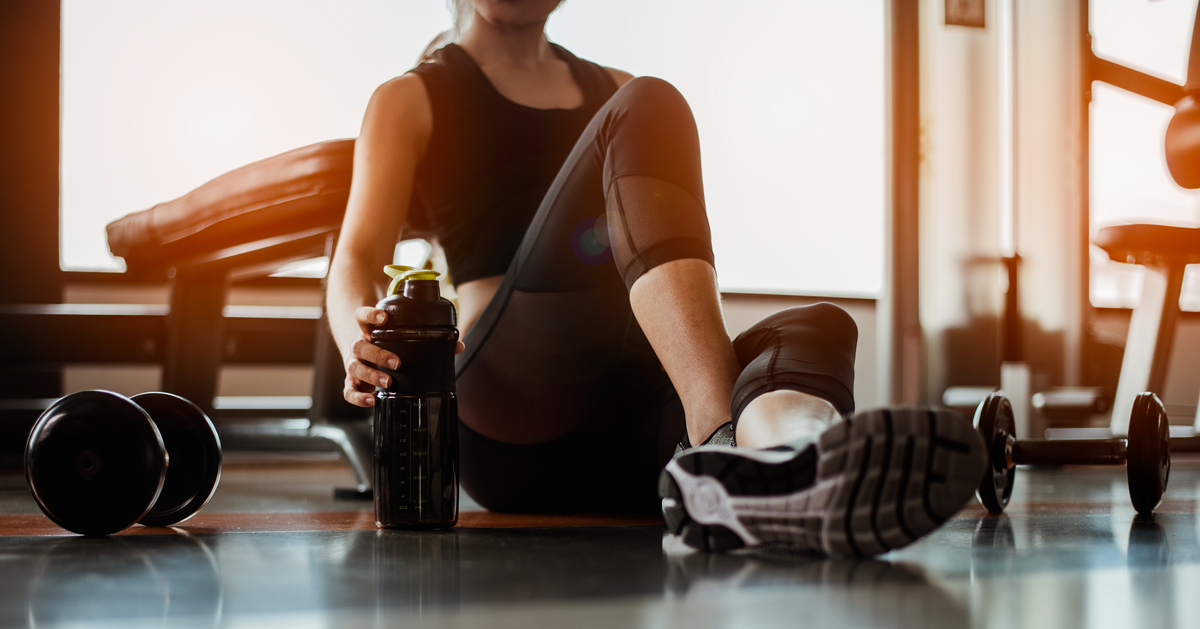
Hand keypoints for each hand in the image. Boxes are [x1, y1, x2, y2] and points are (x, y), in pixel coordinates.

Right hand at [342, 306, 465, 406]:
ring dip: (371, 374)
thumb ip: (430, 341)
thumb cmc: (388, 347)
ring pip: (354, 367)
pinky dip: (358, 397)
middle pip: (359, 346)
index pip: (362, 316)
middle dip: (378, 354)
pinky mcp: (352, 382)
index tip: (384, 318)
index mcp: (370, 331)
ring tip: (388, 382)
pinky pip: (349, 390)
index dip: (371, 315)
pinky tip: (372, 401)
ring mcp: (353, 364)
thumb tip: (458, 345)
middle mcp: (359, 346)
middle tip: (397, 362)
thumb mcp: (403, 340)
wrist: (366, 358)